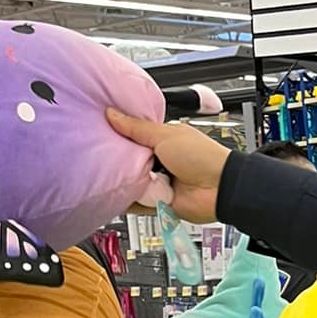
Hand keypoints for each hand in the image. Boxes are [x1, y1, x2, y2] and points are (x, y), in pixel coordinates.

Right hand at [106, 107, 231, 222]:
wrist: (221, 189)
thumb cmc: (202, 157)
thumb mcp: (165, 135)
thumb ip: (137, 128)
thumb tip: (112, 114)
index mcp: (162, 141)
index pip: (132, 137)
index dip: (116, 135)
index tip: (96, 132)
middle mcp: (159, 161)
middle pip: (128, 161)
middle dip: (115, 159)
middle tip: (96, 154)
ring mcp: (158, 183)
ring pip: (130, 182)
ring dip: (120, 180)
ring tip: (102, 174)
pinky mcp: (158, 203)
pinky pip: (136, 203)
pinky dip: (126, 201)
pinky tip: (110, 195)